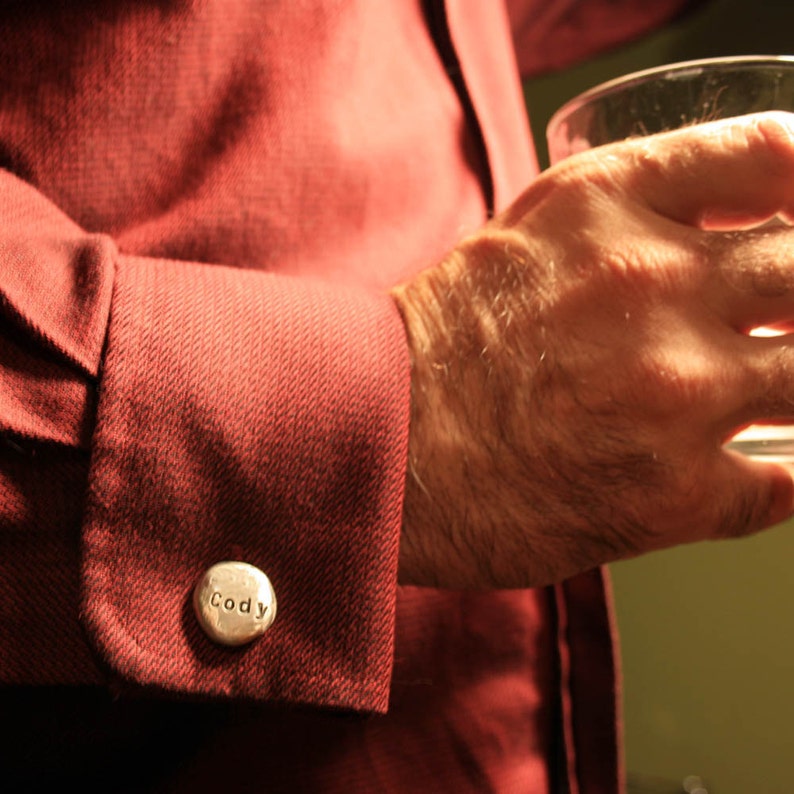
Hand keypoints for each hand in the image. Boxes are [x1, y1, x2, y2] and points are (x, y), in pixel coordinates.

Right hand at [392, 111, 793, 588]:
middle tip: (774, 316)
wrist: (379, 446)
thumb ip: (626, 213)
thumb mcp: (526, 233)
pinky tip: (754, 463)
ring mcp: (674, 394)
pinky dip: (784, 471)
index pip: (775, 157)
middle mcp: (653, 287)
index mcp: (609, 207)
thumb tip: (727, 218)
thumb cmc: (441, 343)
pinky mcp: (674, 494)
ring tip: (760, 389)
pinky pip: (789, 481)